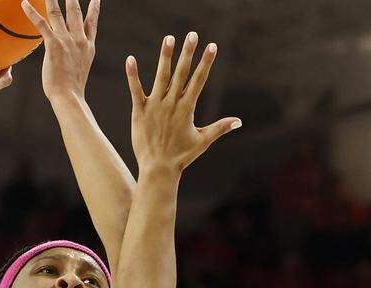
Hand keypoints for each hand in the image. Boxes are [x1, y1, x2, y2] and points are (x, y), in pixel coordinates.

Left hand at [21, 0, 98, 101]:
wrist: (69, 96)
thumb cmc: (73, 88)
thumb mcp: (81, 68)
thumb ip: (77, 56)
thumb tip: (69, 54)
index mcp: (88, 46)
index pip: (92, 22)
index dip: (94, 8)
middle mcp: (79, 40)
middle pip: (76, 11)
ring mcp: (66, 41)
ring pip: (58, 12)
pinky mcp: (53, 45)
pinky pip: (41, 24)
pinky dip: (32, 12)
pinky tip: (24, 3)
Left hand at [125, 34, 241, 173]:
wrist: (158, 169)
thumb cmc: (181, 156)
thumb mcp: (203, 141)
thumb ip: (220, 128)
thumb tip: (239, 121)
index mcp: (187, 108)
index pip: (199, 80)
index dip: (206, 62)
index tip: (212, 46)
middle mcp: (172, 104)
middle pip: (181, 73)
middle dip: (188, 53)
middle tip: (192, 35)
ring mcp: (155, 106)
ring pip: (161, 77)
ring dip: (165, 57)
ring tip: (168, 39)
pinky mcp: (139, 111)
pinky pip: (135, 90)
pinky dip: (133, 75)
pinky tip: (130, 59)